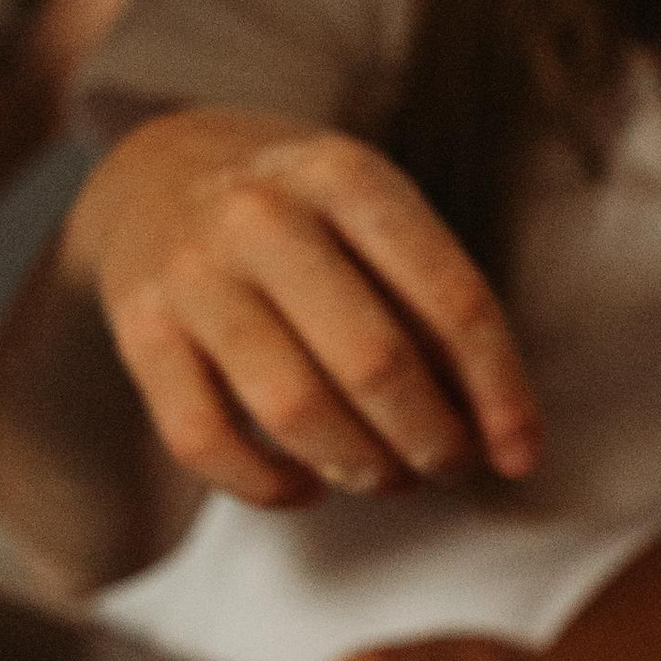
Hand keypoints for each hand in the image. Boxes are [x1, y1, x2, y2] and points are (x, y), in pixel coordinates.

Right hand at [81, 114, 542, 509]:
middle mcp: (262, 216)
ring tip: (386, 477)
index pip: (450, 300)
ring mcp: (192, 273)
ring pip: (292, 410)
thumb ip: (432, 303)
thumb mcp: (373, 213)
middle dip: (431, 440)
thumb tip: (498, 434)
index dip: (499, 393)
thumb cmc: (301, 214)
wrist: (155, 174)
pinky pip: (205, 441)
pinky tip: (307, 485)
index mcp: (346, 176)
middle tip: (449, 467)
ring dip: (359, 467)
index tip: (522, 456)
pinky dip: (268, 487)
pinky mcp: (138, 331)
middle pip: (374, 362)